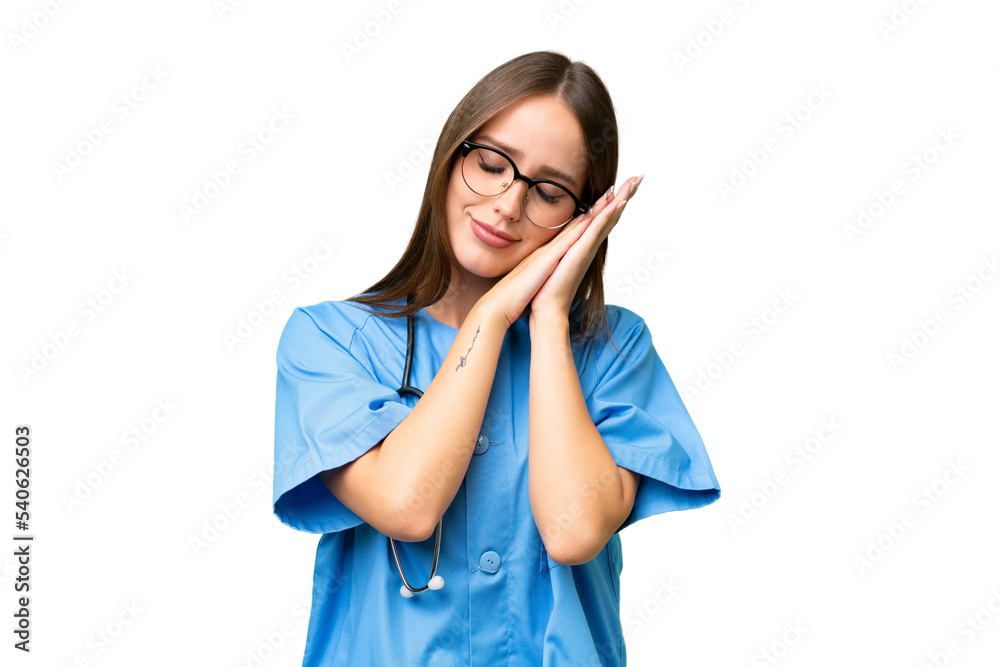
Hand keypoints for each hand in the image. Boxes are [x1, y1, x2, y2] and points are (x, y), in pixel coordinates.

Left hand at [529, 174, 642, 325]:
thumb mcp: (553, 261)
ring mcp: (587, 248)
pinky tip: (617, 202)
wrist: (546, 308)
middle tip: (638, 177)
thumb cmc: (546, 289)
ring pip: (608, 219)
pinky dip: (608, 215)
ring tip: (634, 182)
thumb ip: (559, 250)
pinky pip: (597, 229)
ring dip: (621, 199)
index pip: (600, 219)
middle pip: (610, 216)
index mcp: (582, 246)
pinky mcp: (581, 252)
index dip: (612, 202)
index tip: (622, 185)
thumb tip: (558, 244)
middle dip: (624, 195)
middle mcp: (589, 246)